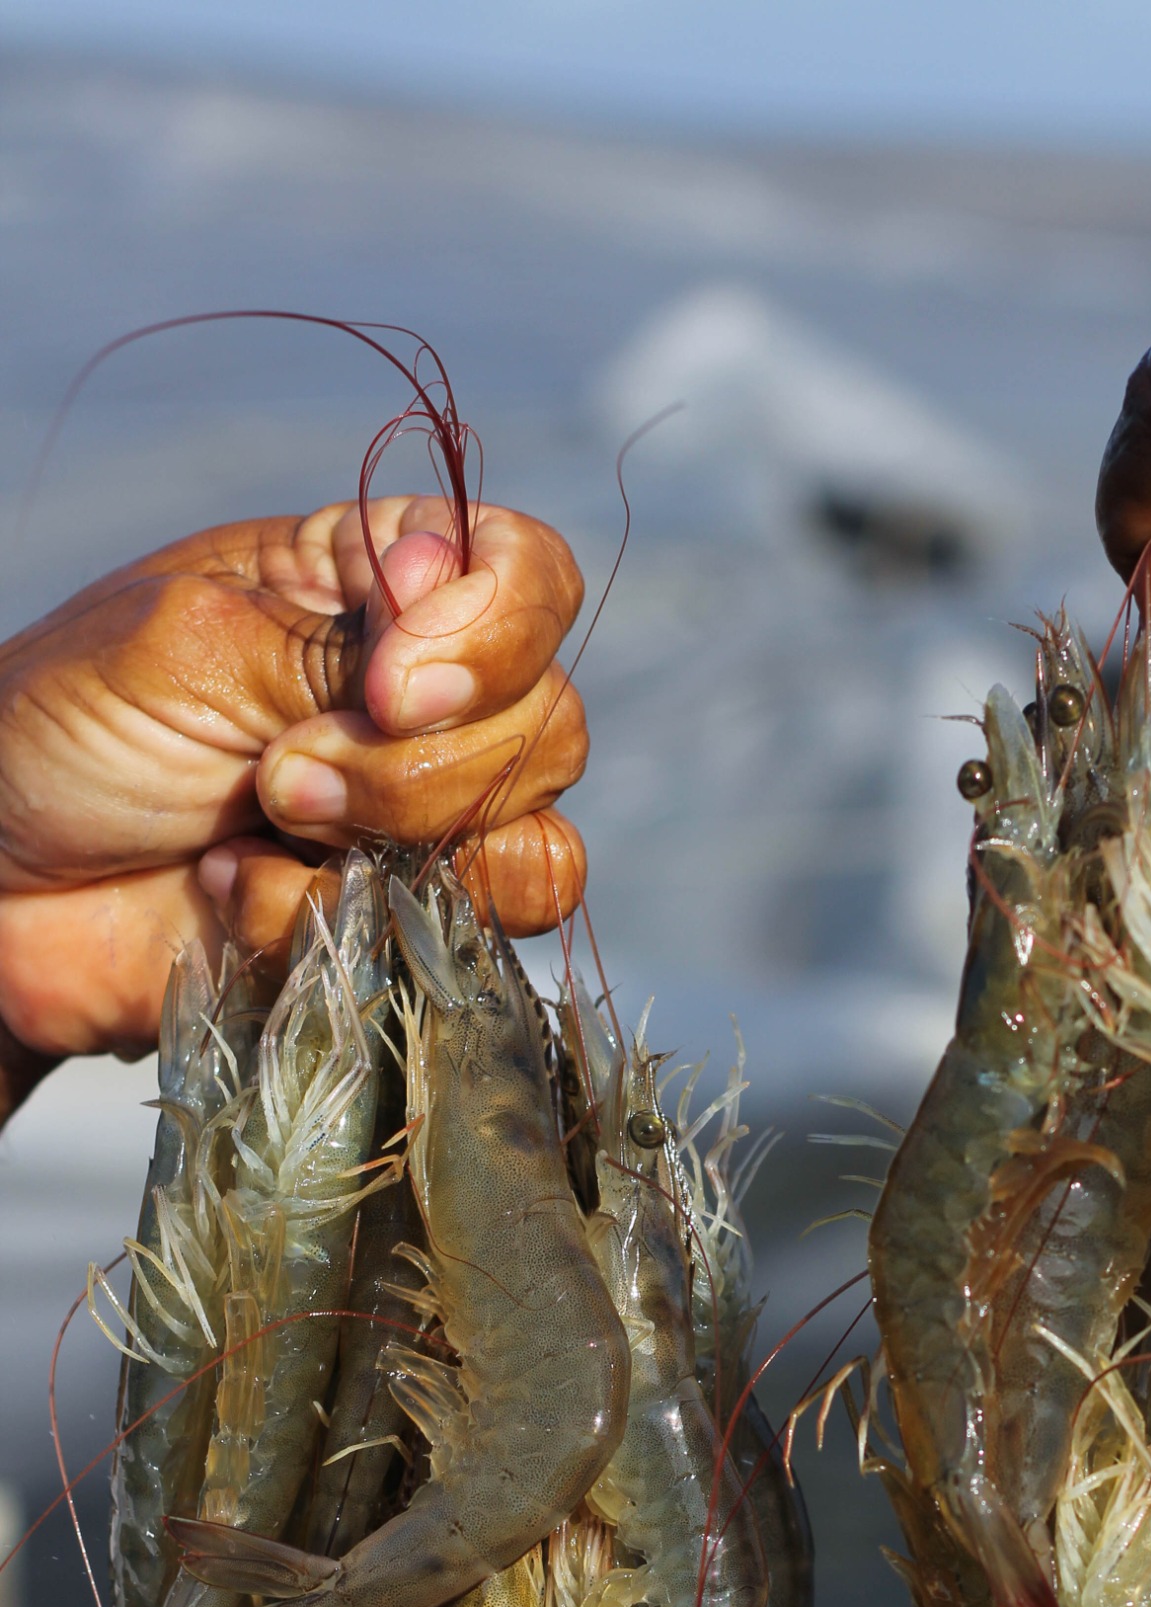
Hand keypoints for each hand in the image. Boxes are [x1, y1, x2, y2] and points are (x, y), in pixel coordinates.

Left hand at [0, 495, 588, 1092]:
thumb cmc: (62, 733)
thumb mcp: (188, 647)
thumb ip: (341, 646)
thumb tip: (451, 650)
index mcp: (376, 591)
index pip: (530, 579)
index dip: (496, 635)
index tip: (390, 687)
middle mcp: (425, 706)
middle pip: (550, 729)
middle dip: (420, 771)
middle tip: (279, 778)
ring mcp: (421, 827)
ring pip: (536, 855)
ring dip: (399, 852)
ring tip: (270, 833)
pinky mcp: (397, 932)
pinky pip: (454, 946)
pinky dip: (331, 923)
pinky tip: (232, 894)